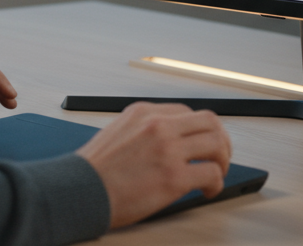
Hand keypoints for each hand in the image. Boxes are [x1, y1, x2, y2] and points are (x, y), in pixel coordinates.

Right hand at [75, 102, 231, 227]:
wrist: (80, 190)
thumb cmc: (94, 170)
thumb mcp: (117, 132)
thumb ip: (143, 130)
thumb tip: (166, 140)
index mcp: (143, 113)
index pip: (185, 112)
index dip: (199, 129)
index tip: (202, 143)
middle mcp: (158, 125)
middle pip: (208, 121)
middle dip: (220, 139)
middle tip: (219, 156)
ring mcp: (168, 149)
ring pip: (216, 144)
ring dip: (222, 160)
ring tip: (217, 173)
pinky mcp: (174, 176)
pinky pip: (211, 173)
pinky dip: (216, 183)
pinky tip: (208, 190)